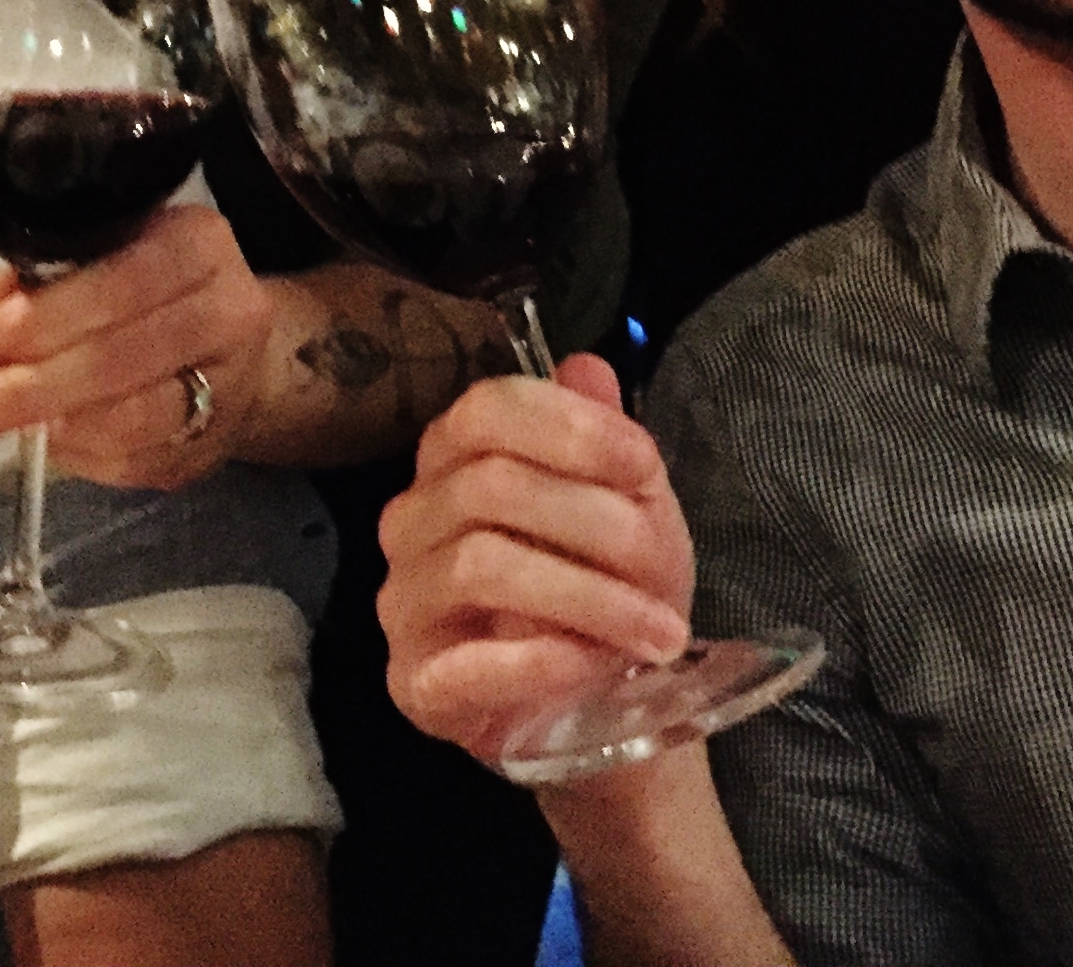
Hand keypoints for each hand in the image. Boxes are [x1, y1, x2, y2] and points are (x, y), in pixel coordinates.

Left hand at [0, 205, 277, 489]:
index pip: (124, 281)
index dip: (49, 315)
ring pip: (131, 419)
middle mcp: (227, 312)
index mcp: (197, 245)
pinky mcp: (210, 448)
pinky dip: (76, 454)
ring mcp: (227, 386)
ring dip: (47, 424)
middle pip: (121, 356)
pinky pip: (134, 462)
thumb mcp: (103, 257)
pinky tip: (40, 439)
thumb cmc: (151, 295)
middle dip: (30, 383)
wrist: (237, 357)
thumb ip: (41, 274)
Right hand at [378, 354, 696, 763]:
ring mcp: (404, 603)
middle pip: (489, 486)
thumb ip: (603, 441)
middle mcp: (412, 520)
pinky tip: (594, 662)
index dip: (569, 428)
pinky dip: (541, 659)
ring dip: (588, 597)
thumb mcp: (628, 508)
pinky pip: (466, 663)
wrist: (598, 704)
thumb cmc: (605, 588)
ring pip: (481, 566)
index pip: (485, 411)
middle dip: (597, 524)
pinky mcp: (414, 684)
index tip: (645, 466)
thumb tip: (588, 367)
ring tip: (658, 632)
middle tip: (668, 570)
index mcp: (453, 460)